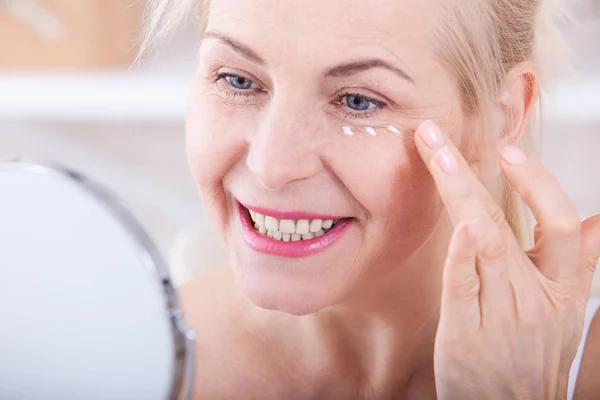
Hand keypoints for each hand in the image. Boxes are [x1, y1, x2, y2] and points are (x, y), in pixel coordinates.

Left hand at [414, 120, 599, 399]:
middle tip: (438, 134)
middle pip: (509, 222)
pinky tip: (458, 223)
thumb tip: (595, 221)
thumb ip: (577, 265)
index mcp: (561, 288)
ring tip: (437, 154)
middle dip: (472, 172)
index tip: (508, 151)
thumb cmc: (531, 357)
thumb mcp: (566, 314)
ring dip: (460, 194)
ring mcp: (499, 315)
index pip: (560, 223)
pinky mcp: (464, 335)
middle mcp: (533, 297)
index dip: (538, 184)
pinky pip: (464, 288)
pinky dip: (462, 254)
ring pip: (486, 244)